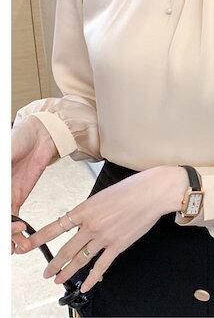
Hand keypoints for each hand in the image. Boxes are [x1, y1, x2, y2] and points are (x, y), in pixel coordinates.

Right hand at [11, 115, 57, 253]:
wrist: (41, 134)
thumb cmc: (20, 136)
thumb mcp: (7, 154)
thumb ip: (5, 171)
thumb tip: (4, 182)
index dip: (0, 222)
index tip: (4, 227)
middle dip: (3, 234)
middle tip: (9, 245)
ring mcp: (5, 194)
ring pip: (3, 221)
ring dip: (7, 236)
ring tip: (15, 247)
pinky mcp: (17, 195)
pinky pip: (14, 216)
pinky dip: (15, 230)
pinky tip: (20, 239)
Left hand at [17, 165, 188, 292]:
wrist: (153, 192)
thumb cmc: (132, 188)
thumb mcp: (104, 194)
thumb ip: (92, 209)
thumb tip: (84, 219)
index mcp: (86, 209)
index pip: (57, 226)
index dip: (41, 237)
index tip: (30, 244)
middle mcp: (92, 225)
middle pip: (66, 249)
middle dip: (54, 263)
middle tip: (46, 271)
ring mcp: (104, 237)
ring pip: (80, 259)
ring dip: (67, 272)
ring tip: (58, 279)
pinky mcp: (118, 245)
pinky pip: (101, 266)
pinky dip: (92, 277)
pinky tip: (86, 285)